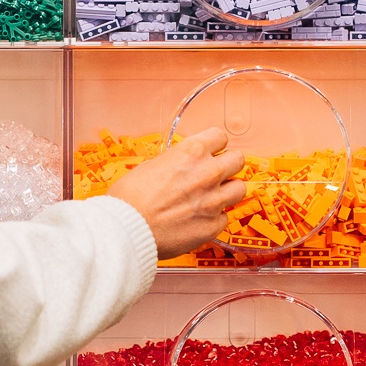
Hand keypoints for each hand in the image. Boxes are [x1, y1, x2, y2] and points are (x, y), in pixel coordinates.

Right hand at [109, 127, 246, 259]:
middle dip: (227, 165)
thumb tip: (182, 167)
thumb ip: (176, 163)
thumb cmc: (129, 198)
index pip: (220, 137)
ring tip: (211, 197)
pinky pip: (224, 217)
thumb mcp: (151, 165)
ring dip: (227, 191)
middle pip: (238, 160)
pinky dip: (214, 218)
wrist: (126, 229)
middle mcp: (208, 173)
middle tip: (215, 174)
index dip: (214, 145)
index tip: (210, 152)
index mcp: (191, 152)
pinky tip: (198, 219)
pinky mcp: (213, 225)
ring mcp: (213, 200)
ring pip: (239, 189)